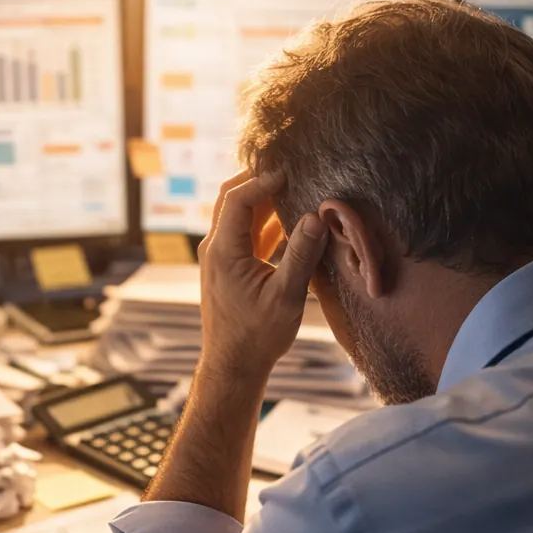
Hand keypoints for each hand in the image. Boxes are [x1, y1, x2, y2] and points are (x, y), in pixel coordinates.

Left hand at [196, 170, 327, 383]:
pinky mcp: (231, 266)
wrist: (234, 365)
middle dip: (260, 179)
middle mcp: (216, 249)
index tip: (291, 171)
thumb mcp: (285, 297)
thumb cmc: (257, 337)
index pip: (238, 198)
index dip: (263, 180)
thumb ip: (300, 255)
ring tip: (298, 185)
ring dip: (266, 199)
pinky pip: (248, 232)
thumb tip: (317, 216)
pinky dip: (267, 220)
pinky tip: (294, 216)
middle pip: (233, 198)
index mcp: (223, 251)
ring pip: (241, 214)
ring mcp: (221, 256)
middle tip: (291, 166)